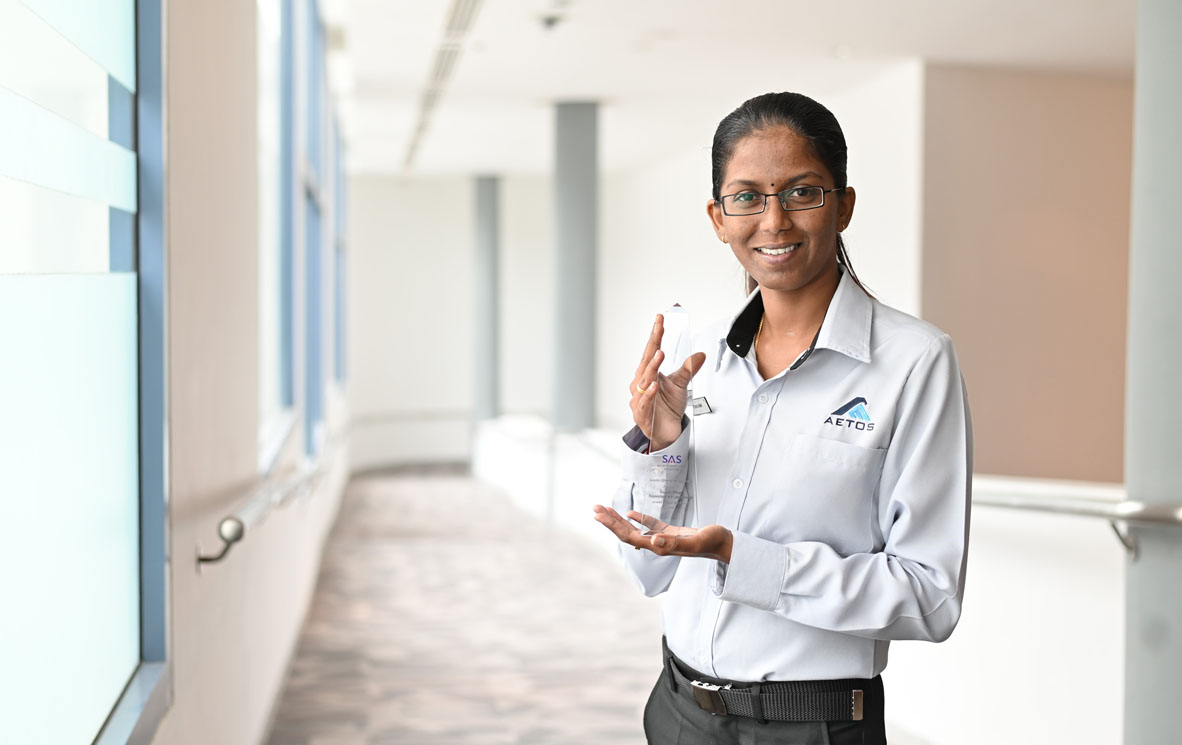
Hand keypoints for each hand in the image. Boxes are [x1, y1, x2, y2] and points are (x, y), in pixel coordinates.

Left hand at [592, 504, 732, 562]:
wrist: (724, 545)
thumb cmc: (711, 543)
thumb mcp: (693, 541)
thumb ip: (673, 544)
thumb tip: (651, 541)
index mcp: (658, 547)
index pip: (629, 536)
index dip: (613, 525)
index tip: (599, 515)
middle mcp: (657, 545)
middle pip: (627, 533)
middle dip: (610, 521)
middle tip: (595, 508)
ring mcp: (663, 540)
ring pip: (636, 529)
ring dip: (620, 520)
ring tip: (605, 510)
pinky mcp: (670, 534)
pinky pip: (650, 526)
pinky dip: (639, 519)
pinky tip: (631, 514)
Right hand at [630, 314, 705, 450]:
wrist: (664, 433)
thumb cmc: (666, 408)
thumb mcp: (680, 385)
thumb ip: (688, 370)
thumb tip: (700, 355)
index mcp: (648, 374)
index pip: (651, 351)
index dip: (655, 334)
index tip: (660, 318)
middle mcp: (640, 384)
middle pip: (646, 361)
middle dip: (653, 344)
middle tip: (659, 328)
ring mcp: (639, 398)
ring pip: (645, 380)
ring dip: (652, 366)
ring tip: (660, 354)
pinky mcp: (642, 414)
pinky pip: (644, 402)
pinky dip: (649, 393)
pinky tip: (654, 385)